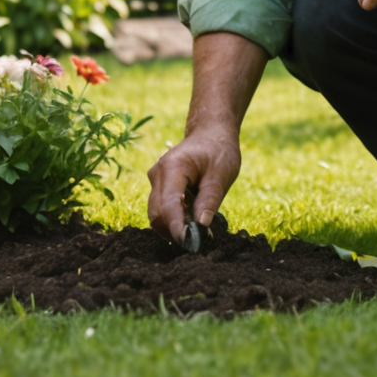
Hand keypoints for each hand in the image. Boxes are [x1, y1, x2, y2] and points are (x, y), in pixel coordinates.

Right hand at [146, 126, 241, 242]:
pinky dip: (174, 218)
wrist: (210, 133)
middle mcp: (158, 174)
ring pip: (157, 213)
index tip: (188, 243)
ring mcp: (155, 179)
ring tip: (197, 229)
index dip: (176, 226)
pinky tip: (191, 219)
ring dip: (174, 226)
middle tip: (198, 240)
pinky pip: (161, 208)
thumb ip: (209, 200)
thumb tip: (201, 227)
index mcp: (173, 167)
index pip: (169, 204)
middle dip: (175, 230)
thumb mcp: (221, 175)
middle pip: (158, 213)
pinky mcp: (159, 186)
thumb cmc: (219, 150)